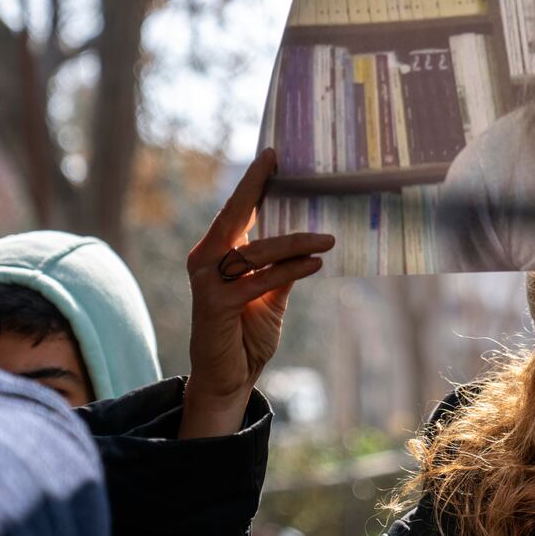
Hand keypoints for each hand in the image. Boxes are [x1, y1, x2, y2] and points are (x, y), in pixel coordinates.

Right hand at [181, 149, 333, 437]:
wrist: (229, 378)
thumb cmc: (246, 334)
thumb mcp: (271, 296)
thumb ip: (282, 269)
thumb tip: (309, 245)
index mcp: (216, 253)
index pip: (235, 211)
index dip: (252, 184)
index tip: (271, 157)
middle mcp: (205, 261)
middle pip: (233, 216)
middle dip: (255, 185)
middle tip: (278, 161)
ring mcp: (207, 282)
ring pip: (255, 250)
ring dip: (295, 242)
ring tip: (329, 238)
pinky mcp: (216, 304)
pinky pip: (259, 280)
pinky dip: (289, 270)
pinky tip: (315, 264)